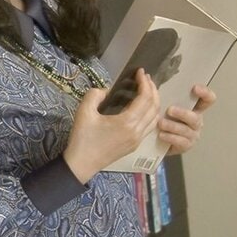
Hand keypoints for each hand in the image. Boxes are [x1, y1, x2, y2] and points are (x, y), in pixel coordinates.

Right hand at [64, 68, 160, 183]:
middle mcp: (137, 132)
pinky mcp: (134, 145)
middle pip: (154, 107)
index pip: (145, 99)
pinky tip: (142, 106)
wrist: (81, 164)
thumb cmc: (83, 138)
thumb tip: (107, 90)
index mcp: (127, 123)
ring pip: (155, 117)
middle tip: (145, 77)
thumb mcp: (84, 111)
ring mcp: (137, 140)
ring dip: (154, 101)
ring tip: (146, 89)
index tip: (140, 71)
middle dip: (152, 89)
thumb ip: (95, 94)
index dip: (145, 83)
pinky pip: (149, 126)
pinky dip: (151, 113)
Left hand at [157, 84, 216, 155]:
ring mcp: (193, 135)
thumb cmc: (165, 117)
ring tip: (160, 123)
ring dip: (173, 126)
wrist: (160, 140)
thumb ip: (164, 93)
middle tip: (169, 110)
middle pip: (196, 117)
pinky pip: (181, 142)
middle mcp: (197, 121)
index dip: (205, 93)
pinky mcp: (186, 146)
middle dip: (183, 113)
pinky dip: (170, 138)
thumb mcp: (166, 104)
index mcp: (195, 108)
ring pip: (186, 130)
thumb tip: (148, 78)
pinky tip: (161, 135)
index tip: (194, 88)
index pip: (208, 100)